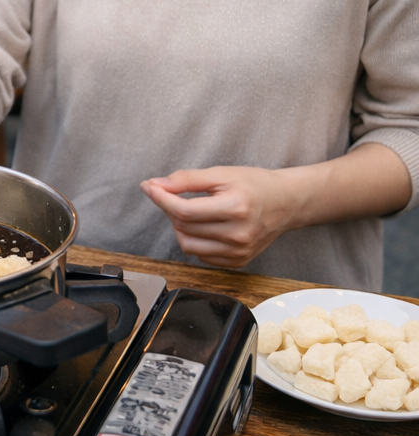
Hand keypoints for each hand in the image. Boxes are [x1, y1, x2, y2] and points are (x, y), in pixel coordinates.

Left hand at [140, 166, 297, 268]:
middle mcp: (238, 235)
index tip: (148, 186)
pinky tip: (202, 225)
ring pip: (188, 245)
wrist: (286, 203)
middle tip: (171, 194)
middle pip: (183, 227)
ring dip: (178, 227)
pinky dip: (193, 240)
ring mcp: (239, 252)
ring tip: (188, 211)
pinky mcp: (238, 262)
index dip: (161, 198)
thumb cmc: (255, 185)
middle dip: (169, 208)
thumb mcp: (221, 173)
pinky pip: (201, 255)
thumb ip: (187, 179)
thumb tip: (156, 185)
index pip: (184, 211)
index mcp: (235, 209)